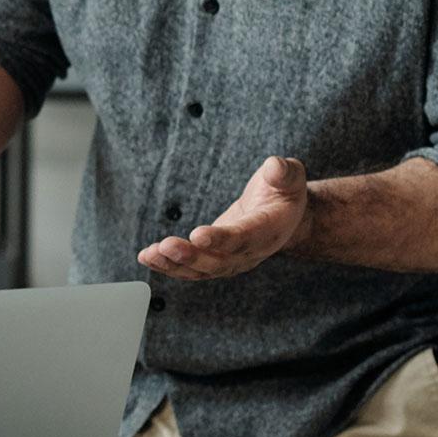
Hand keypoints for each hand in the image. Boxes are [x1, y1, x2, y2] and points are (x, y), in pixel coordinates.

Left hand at [137, 156, 309, 279]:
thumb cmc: (283, 192)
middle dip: (192, 256)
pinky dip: (169, 266)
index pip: (246, 237)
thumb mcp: (290, 177)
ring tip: (150, 254)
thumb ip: (284, 172)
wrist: (283, 215)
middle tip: (166, 246)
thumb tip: (274, 166)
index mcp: (270, 230)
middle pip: (220, 261)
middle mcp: (251, 252)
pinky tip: (147, 256)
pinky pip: (192, 269)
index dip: (223, 238)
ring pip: (202, 270)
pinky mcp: (215, 260)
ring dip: (174, 264)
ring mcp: (232, 260)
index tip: (198, 235)